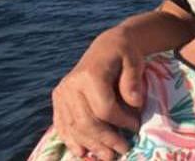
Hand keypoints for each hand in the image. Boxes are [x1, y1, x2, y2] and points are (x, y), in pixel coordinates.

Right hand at [51, 27, 145, 158]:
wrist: (106, 45)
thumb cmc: (124, 54)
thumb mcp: (135, 60)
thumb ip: (133, 81)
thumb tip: (135, 103)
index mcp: (90, 75)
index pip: (104, 108)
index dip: (121, 121)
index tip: (136, 127)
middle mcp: (71, 85)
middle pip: (87, 122)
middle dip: (106, 139)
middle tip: (123, 149)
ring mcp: (62, 93)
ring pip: (74, 127)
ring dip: (91, 145)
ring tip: (108, 156)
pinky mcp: (58, 99)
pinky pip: (62, 124)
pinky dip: (71, 140)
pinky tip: (82, 152)